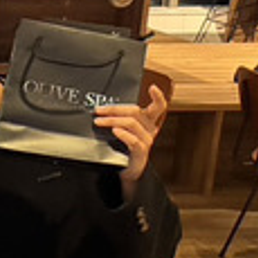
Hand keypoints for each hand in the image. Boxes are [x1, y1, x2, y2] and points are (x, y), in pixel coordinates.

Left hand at [95, 84, 167, 200]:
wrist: (125, 169)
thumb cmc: (123, 146)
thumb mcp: (123, 129)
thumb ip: (119, 118)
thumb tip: (102, 109)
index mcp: (148, 121)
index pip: (158, 106)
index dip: (158, 96)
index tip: (152, 87)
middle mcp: (150, 129)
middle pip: (136, 112)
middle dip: (115, 109)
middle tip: (99, 110)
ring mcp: (147, 141)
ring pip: (131, 123)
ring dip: (112, 120)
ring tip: (99, 121)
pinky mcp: (141, 152)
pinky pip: (133, 140)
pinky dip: (123, 134)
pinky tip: (115, 131)